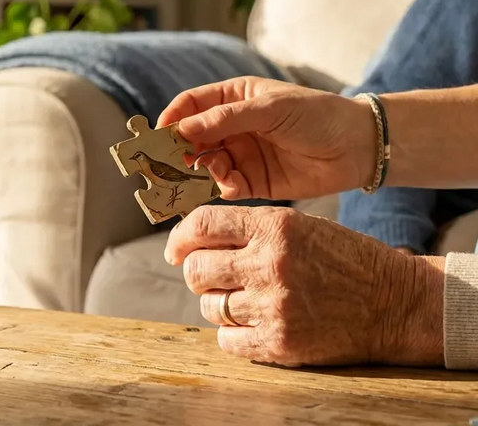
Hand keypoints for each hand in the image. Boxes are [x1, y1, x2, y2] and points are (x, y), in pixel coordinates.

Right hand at [157, 76, 376, 200]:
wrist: (358, 147)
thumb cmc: (317, 115)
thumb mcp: (270, 109)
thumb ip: (225, 119)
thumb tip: (183, 129)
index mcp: (234, 98)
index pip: (191, 105)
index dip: (172, 118)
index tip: (157, 134)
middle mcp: (232, 126)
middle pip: (192, 138)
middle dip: (180, 150)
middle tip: (170, 163)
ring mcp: (241, 154)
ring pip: (205, 164)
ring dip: (202, 170)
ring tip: (212, 172)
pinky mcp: (253, 181)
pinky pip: (225, 186)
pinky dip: (222, 187)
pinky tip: (232, 185)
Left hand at [164, 205, 444, 366]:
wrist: (394, 302)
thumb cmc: (342, 259)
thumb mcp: (298, 226)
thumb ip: (247, 230)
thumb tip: (191, 241)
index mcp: (274, 227)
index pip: (201, 226)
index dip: (179, 238)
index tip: (175, 249)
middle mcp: (269, 264)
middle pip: (195, 270)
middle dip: (197, 273)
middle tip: (213, 277)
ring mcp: (274, 306)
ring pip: (209, 306)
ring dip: (218, 303)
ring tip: (246, 299)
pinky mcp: (280, 342)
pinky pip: (226, 339)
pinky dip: (233, 333)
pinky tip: (254, 323)